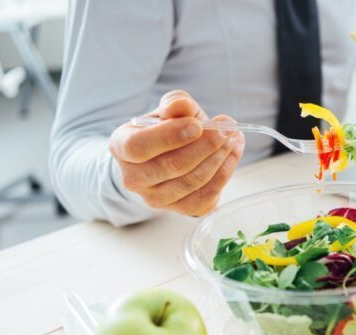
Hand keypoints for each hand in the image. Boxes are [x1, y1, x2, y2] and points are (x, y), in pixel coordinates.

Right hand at [109, 90, 244, 215]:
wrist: (166, 158)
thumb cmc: (166, 130)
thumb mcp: (168, 111)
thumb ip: (176, 104)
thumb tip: (181, 105)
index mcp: (122, 147)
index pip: (139, 146)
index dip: (170, 136)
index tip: (198, 125)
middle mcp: (133, 178)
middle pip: (173, 165)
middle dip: (206, 145)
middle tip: (226, 128)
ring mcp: (155, 198)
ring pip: (193, 181)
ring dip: (219, 157)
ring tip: (233, 137)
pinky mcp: (179, 209)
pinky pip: (206, 195)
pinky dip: (224, 172)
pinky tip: (232, 154)